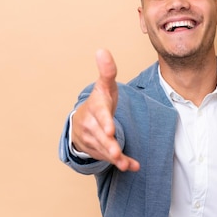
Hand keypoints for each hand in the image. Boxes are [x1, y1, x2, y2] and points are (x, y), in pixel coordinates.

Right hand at [70, 49, 139, 171]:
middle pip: (100, 136)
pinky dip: (122, 162)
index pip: (99, 114)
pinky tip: (133, 166)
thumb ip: (107, 71)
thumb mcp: (104, 86)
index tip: (110, 130)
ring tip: (127, 165)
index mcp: (95, 106)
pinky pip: (108, 157)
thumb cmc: (100, 101)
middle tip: (117, 153)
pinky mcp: (96, 150)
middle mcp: (90, 124)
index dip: (104, 122)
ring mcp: (91, 139)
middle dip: (109, 145)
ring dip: (116, 157)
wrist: (83, 119)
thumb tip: (102, 50)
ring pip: (104, 149)